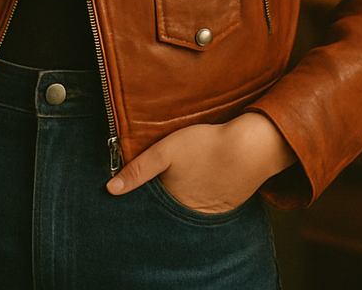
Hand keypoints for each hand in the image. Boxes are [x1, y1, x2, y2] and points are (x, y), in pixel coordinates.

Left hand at [106, 112, 295, 212]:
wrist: (250, 148)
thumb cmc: (205, 146)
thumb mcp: (165, 151)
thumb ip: (137, 170)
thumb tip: (110, 189)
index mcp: (173, 204)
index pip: (152, 206)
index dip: (146, 195)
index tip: (142, 186)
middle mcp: (191, 215)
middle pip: (170, 208)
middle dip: (164, 198)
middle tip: (167, 176)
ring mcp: (211, 212)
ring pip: (189, 207)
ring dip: (184, 197)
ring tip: (184, 177)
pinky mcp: (228, 204)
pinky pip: (208, 205)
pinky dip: (202, 195)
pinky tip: (204, 178)